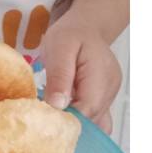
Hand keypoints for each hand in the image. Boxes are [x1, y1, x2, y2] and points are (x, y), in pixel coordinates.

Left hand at [42, 16, 121, 133]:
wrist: (84, 27)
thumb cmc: (70, 35)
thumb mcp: (59, 50)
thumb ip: (59, 77)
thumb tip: (58, 105)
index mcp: (101, 76)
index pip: (87, 111)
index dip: (66, 121)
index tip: (43, 123)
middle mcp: (109, 89)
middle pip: (91, 120)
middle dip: (67, 125)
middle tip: (42, 123)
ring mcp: (109, 95)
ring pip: (93, 122)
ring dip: (73, 125)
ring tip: (51, 121)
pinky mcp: (103, 98)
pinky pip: (95, 118)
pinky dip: (80, 122)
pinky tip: (63, 119)